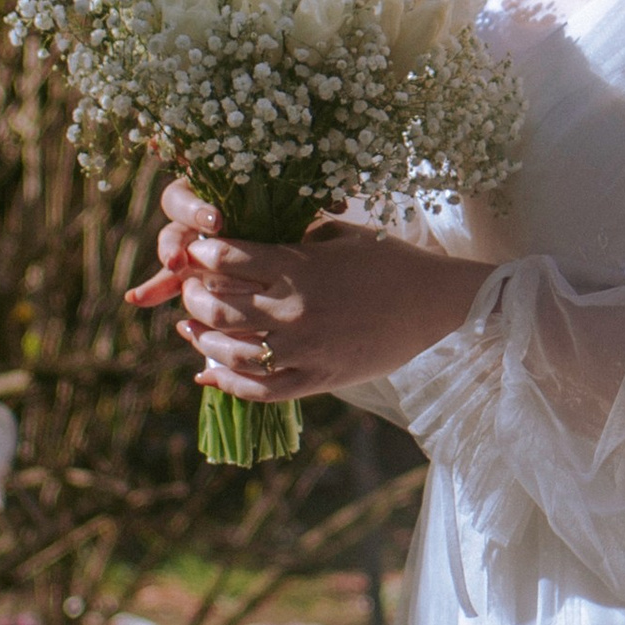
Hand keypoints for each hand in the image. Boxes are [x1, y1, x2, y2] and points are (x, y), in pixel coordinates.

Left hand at [128, 180, 489, 399]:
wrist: (434, 303)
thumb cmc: (388, 260)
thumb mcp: (339, 234)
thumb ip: (293, 237)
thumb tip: (250, 236)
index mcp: (298, 266)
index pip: (227, 259)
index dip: (202, 256)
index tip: (195, 254)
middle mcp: (294, 309)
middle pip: (219, 306)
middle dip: (194, 297)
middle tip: (190, 292)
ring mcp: (305, 348)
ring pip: (231, 351)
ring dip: (202, 340)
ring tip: (191, 330)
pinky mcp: (318, 378)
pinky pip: (261, 390)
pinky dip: (228, 384)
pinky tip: (210, 373)